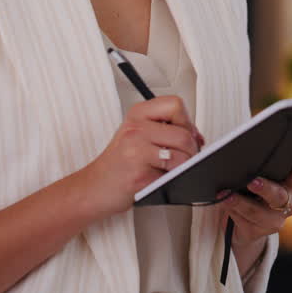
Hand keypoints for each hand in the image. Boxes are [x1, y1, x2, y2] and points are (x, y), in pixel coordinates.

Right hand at [80, 95, 204, 217]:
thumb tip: (197, 137)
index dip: (187, 121)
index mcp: (138, 113)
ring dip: (185, 166)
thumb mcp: (138, 135)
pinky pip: (172, 174)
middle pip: (184, 132)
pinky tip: (161, 179)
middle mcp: (136, 128)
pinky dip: (174, 179)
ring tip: (172, 170)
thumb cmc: (118, 163)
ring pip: (182, 154)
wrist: (94, 187)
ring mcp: (136, 150)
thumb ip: (165, 129)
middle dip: (191, 150)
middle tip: (183, 159)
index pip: (176, 104)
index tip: (185, 134)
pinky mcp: (139, 173)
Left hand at [220, 158, 291, 252]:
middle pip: (278, 196)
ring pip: (256, 212)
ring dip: (239, 202)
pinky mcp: (258, 233)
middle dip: (265, 189)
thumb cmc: (253, 193)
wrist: (243, 225)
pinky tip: (225, 203)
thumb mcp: (260, 181)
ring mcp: (274, 222)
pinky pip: (244, 221)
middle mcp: (288, 206)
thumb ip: (262, 173)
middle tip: (252, 181)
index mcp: (291, 187)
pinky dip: (232, 211)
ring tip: (226, 195)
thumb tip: (247, 160)